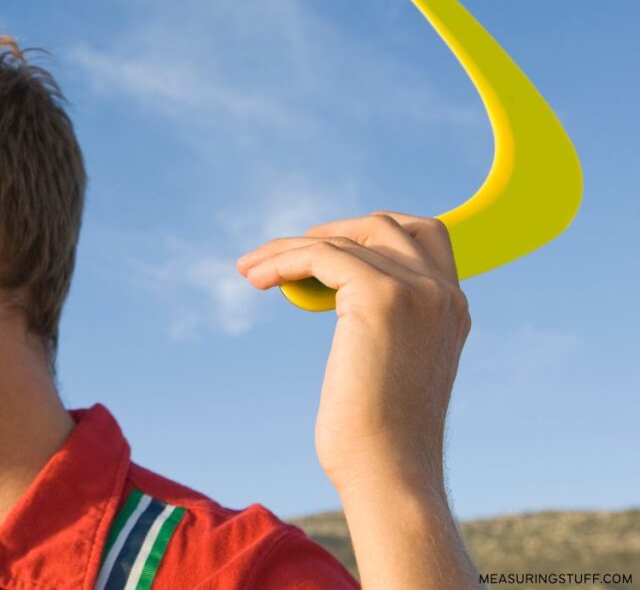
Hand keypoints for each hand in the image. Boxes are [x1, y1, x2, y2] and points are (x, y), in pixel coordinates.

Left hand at [236, 211, 471, 493]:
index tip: (324, 249)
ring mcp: (417, 291)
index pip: (424, 237)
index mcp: (451, 310)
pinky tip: (257, 278)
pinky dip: (283, 259)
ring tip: (250, 269)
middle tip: (282, 254)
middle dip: (332, 231)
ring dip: (288, 248)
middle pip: (386, 225)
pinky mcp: (381, 297)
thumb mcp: (388, 367)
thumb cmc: (377, 438)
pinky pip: (320, 255)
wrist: (388, 475)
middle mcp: (443, 293)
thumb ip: (381, 327)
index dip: (371, 234)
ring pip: (343, 241)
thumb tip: (342, 304)